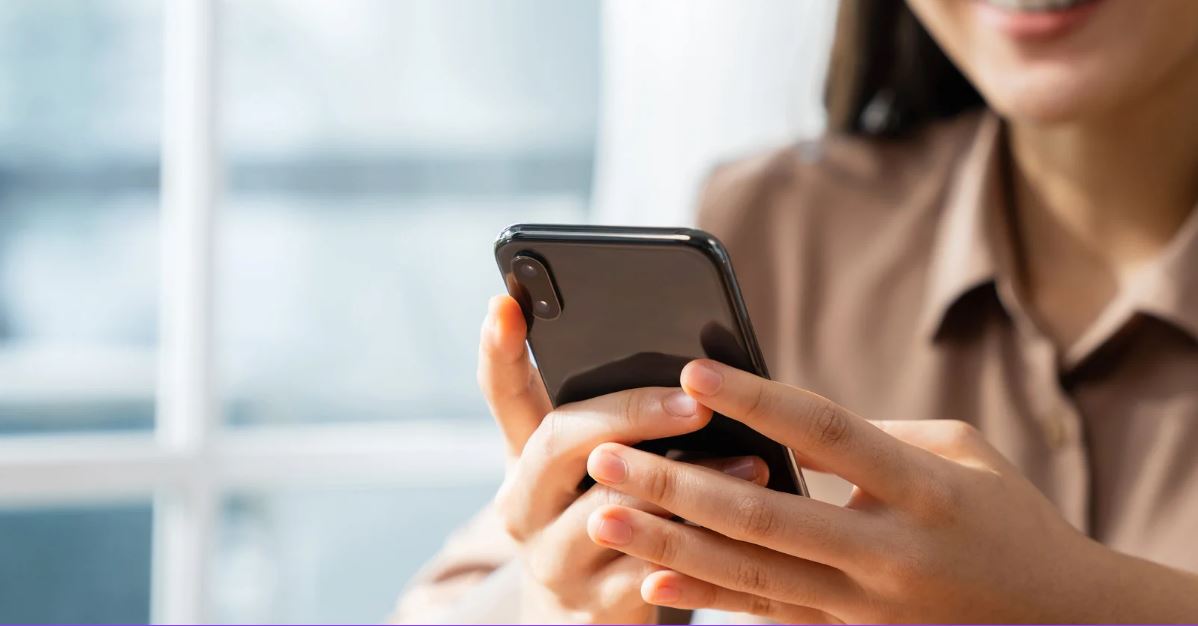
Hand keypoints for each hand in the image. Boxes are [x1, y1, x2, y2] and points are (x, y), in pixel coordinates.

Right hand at [478, 297, 768, 622]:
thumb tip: (692, 362)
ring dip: (688, 483)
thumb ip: (618, 421)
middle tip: (694, 403)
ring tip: (750, 461)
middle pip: (559, 441)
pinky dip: (702, 546)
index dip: (498, 349)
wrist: (581, 624)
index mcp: (524, 459)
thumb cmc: (603, 522)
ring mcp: (553, 560)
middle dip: (631, 414)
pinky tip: (745, 530)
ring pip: (612, 510)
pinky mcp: (595, 609)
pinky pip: (651, 573)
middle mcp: (524, 505)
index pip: (504, 394)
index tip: (504, 303)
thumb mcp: (591, 472)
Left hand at [583, 359, 1166, 622]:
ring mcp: (866, 607)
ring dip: (668, 545)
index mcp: (923, 490)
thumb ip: (870, 436)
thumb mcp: (959, 456)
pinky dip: (706, 601)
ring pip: (750, 575)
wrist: (1061, 623)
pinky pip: (767, 617)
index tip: (691, 371)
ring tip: (604, 514)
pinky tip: (650, 584)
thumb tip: (780, 421)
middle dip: (677, 485)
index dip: (757, 401)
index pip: (827, 435)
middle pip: (764, 515)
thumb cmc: (1007, 520)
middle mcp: (888, 554)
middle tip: (605, 453)